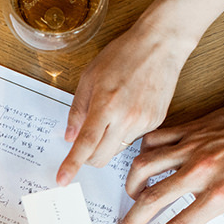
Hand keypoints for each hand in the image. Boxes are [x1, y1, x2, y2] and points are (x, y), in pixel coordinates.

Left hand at [56, 21, 189, 185]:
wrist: (160, 44)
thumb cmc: (123, 55)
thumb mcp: (89, 77)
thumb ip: (78, 110)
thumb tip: (70, 137)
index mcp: (106, 104)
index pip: (85, 144)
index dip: (72, 164)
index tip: (62, 180)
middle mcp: (126, 117)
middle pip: (100, 158)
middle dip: (87, 158)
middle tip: (84, 145)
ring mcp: (142, 122)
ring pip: (115, 152)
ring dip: (105, 145)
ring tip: (110, 117)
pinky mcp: (154, 123)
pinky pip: (131, 141)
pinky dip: (122, 134)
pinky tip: (127, 112)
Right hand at [117, 96, 223, 223]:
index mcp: (220, 194)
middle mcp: (200, 172)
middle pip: (152, 201)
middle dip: (132, 221)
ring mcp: (191, 149)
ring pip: (145, 167)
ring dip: (132, 186)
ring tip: (131, 198)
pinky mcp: (188, 131)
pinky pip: (154, 140)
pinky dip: (144, 152)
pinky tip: (145, 164)